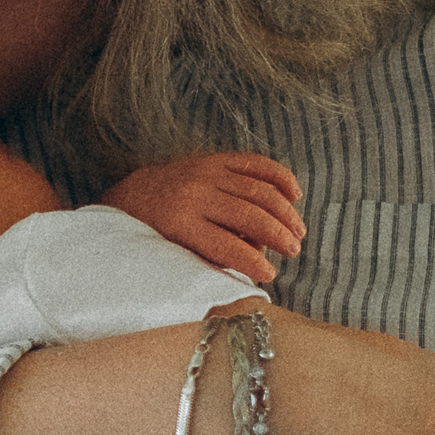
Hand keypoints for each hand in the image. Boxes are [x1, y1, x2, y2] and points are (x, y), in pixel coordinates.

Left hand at [100, 152, 303, 282]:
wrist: (136, 195)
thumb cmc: (158, 234)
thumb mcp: (176, 251)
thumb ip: (214, 256)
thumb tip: (258, 256)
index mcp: (180, 224)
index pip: (226, 246)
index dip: (252, 262)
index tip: (269, 274)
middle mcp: (194, 195)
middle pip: (248, 216)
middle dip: (278, 236)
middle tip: (293, 251)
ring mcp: (206, 173)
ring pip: (258, 190)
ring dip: (285, 213)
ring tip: (298, 233)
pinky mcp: (215, 159)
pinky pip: (255, 163)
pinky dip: (279, 176)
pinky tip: (294, 194)